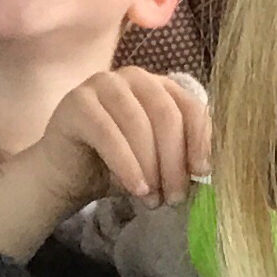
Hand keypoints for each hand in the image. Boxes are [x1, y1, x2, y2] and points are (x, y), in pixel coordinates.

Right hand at [25, 68, 212, 207]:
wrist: (65, 176)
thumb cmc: (116, 167)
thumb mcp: (157, 161)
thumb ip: (182, 158)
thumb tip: (210, 171)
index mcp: (160, 86)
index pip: (190, 106)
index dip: (200, 140)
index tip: (202, 174)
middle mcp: (134, 77)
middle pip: (166, 115)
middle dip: (174, 161)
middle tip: (175, 196)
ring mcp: (103, 84)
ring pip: (139, 124)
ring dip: (150, 167)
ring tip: (153, 199)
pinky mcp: (77, 102)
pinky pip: (109, 134)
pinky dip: (127, 165)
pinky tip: (135, 189)